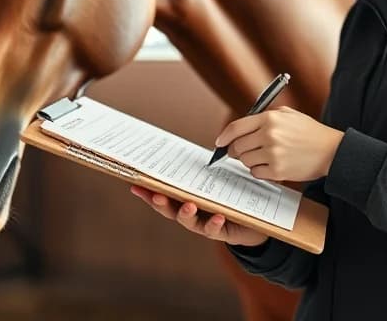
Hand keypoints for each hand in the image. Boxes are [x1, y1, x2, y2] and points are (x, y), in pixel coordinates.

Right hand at [130, 186, 267, 247]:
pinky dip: (214, 223)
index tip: (136, 184)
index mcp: (185, 201)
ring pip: (190, 222)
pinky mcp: (220, 232)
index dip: (148, 192)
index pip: (163, 196)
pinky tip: (218, 216)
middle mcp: (191, 214)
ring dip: (186, 214)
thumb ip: (199, 173)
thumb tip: (183, 153)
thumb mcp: (213, 183)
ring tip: (188, 205)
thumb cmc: (227, 199)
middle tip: (156, 195)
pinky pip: (215, 229)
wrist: (251, 222)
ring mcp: (204, 225)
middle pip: (170, 210)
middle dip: (161, 203)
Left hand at [216, 106, 343, 181]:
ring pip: (245, 161)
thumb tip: (241, 128)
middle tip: (238, 152)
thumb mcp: (288, 115)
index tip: (219, 142)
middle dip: (235, 151)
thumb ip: (264, 117)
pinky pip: (256, 173)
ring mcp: (273, 154)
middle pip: (237, 146)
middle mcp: (269, 135)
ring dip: (248, 161)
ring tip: (261, 157)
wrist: (331, 151)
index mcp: (269, 119)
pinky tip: (269, 166)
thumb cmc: (309, 132)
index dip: (224, 136)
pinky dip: (259, 171)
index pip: (236, 128)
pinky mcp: (278, 171)